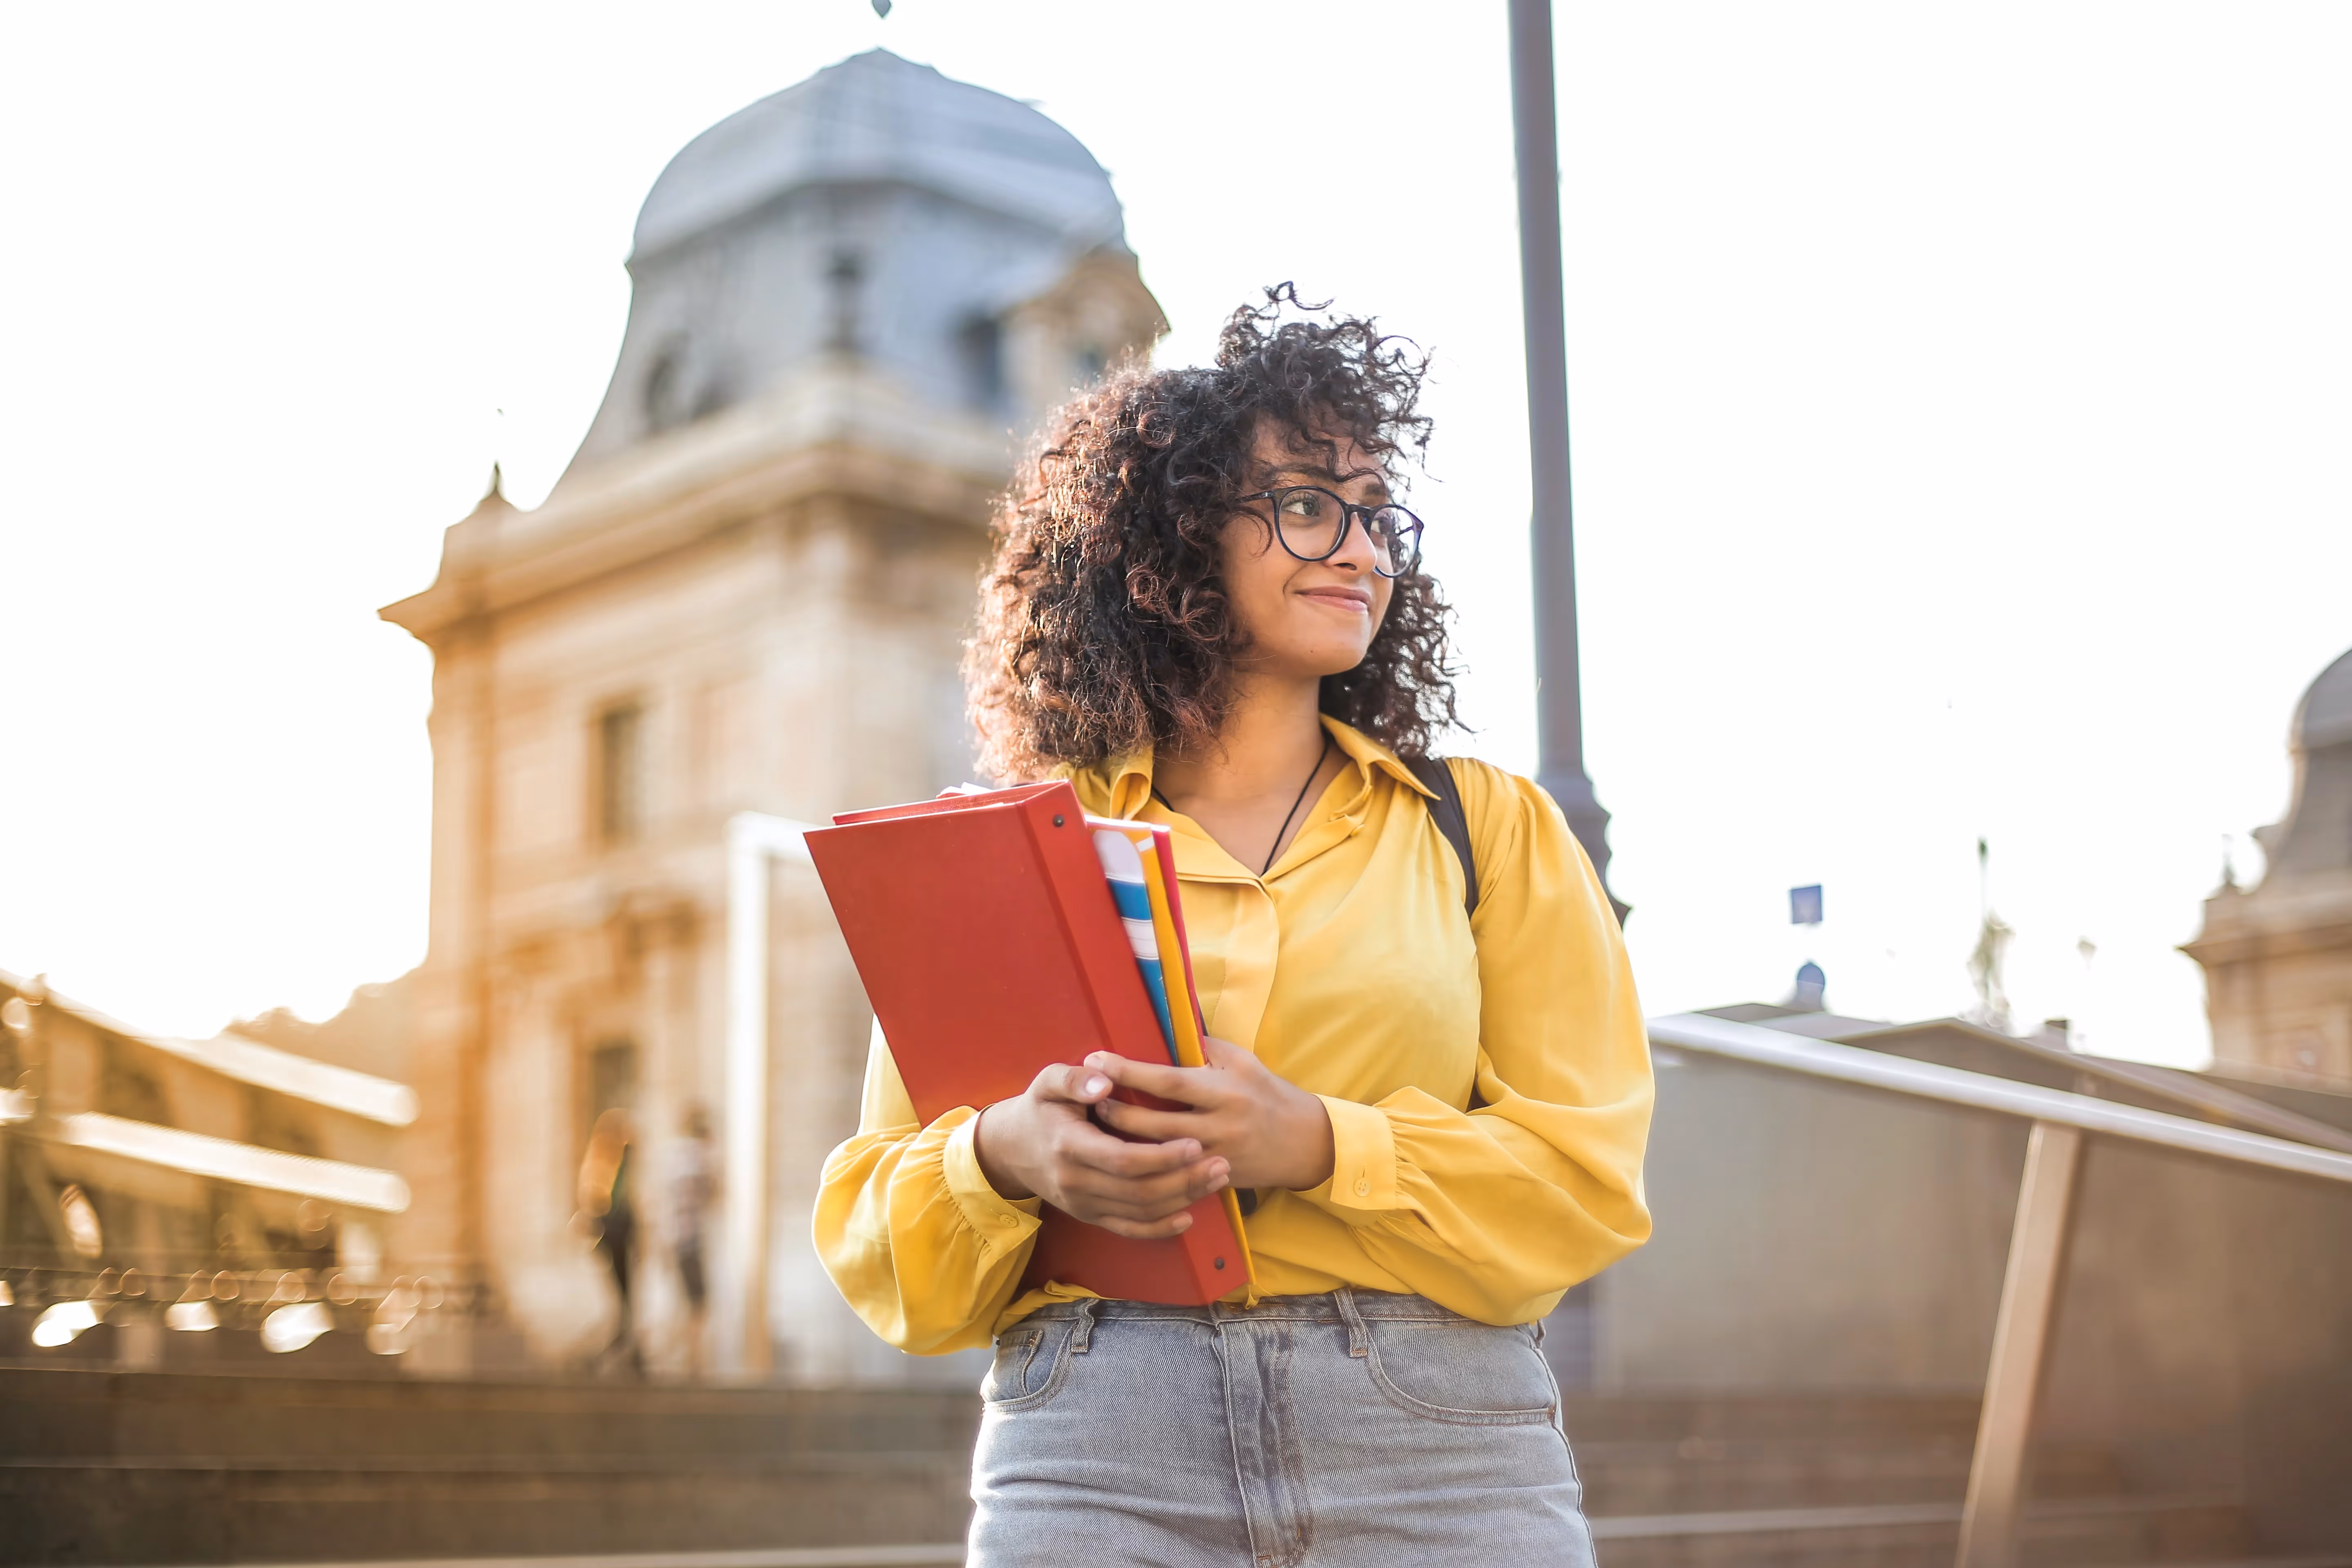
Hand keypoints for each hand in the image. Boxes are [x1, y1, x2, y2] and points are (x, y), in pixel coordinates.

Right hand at [972, 1062, 1232, 1238]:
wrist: (1011, 1149)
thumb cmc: (1040, 1108)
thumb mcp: (1047, 1082)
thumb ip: (1074, 1078)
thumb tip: (1104, 1080)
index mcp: (1069, 1145)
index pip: (1122, 1159)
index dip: (1161, 1157)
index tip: (1195, 1144)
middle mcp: (1075, 1182)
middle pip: (1138, 1190)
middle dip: (1184, 1180)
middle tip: (1221, 1163)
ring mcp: (1083, 1204)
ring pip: (1140, 1211)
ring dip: (1182, 1199)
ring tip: (1216, 1180)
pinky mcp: (1089, 1216)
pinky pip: (1128, 1229)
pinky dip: (1160, 1228)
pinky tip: (1188, 1215)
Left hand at [1089, 1037, 1336, 1193]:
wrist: (1303, 1142)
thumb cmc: (1266, 1092)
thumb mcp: (1241, 1061)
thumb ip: (1203, 1047)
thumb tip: (1163, 1029)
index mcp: (1224, 1090)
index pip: (1169, 1080)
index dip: (1130, 1071)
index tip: (1097, 1059)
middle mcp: (1220, 1125)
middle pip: (1156, 1123)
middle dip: (1117, 1110)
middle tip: (1087, 1097)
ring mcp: (1216, 1157)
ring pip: (1159, 1154)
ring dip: (1124, 1140)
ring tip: (1096, 1124)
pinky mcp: (1214, 1179)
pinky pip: (1172, 1176)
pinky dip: (1145, 1166)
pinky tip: (1122, 1157)